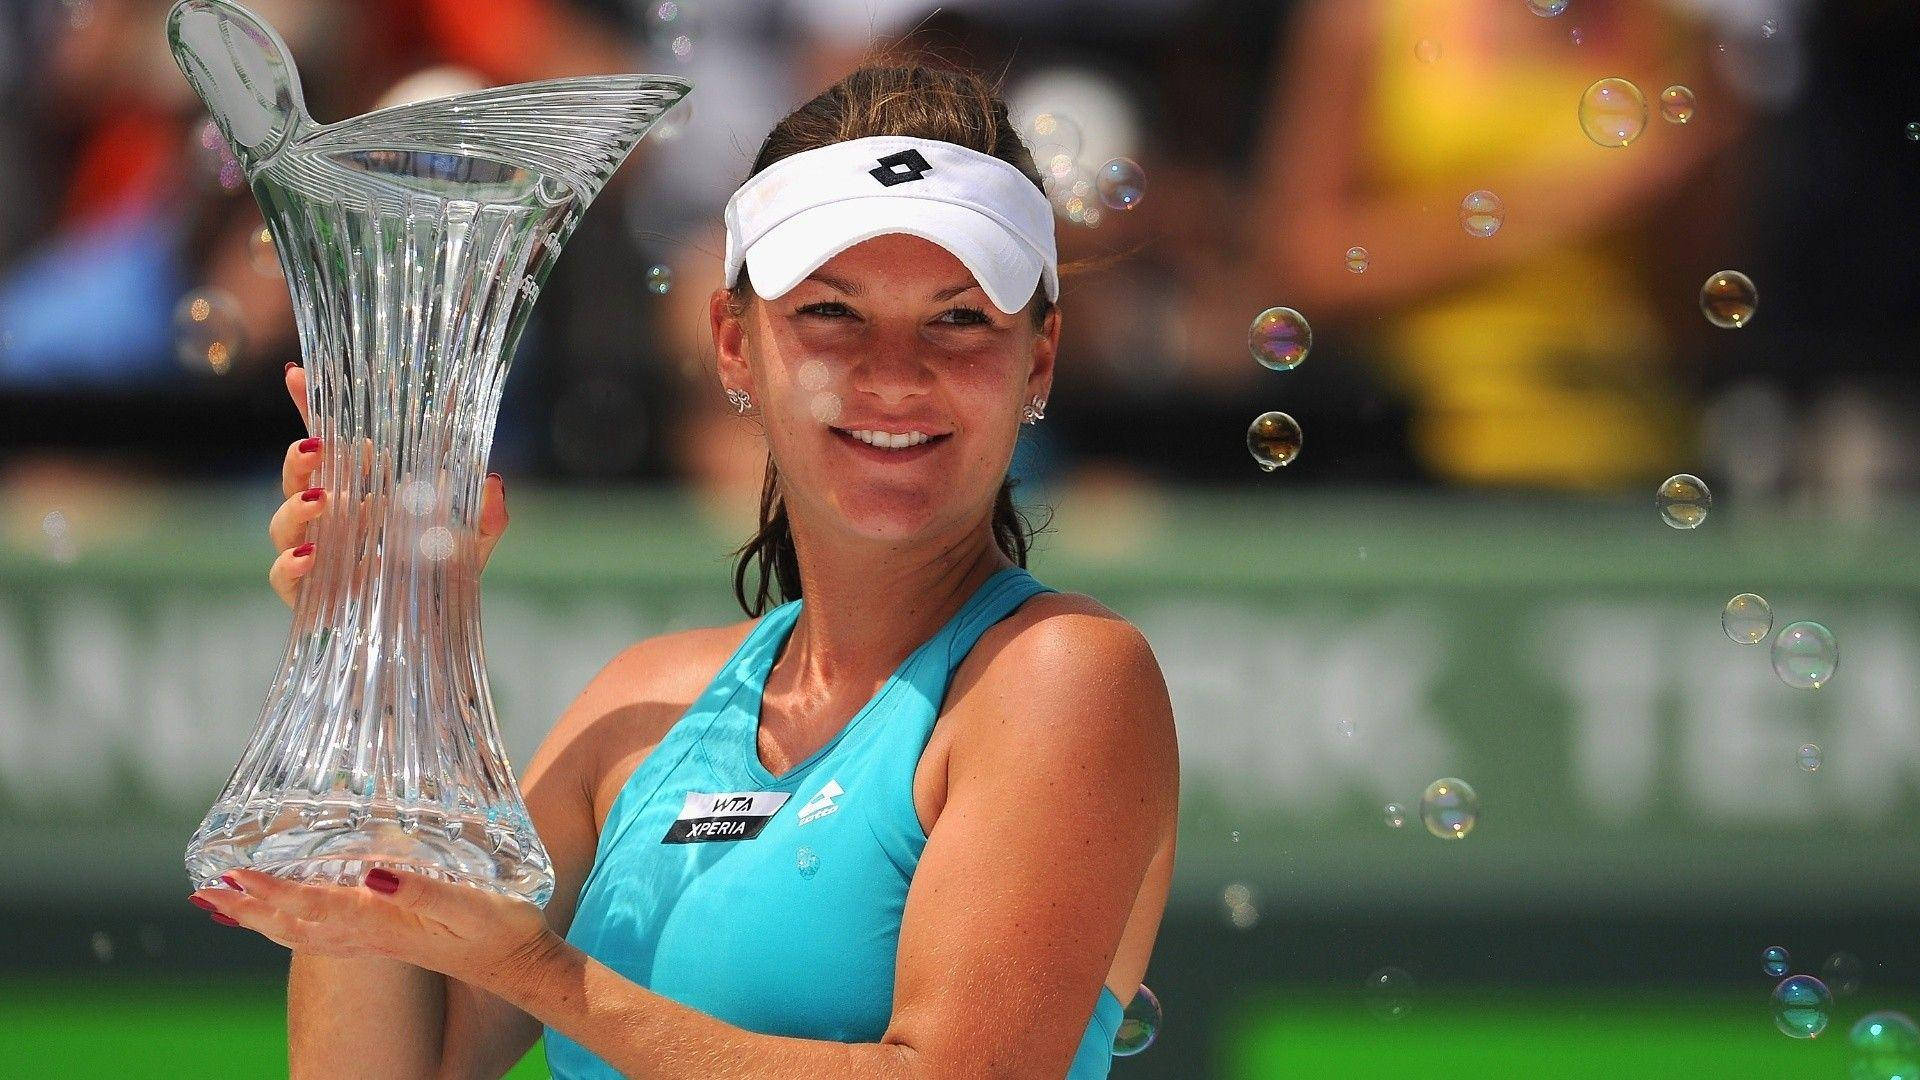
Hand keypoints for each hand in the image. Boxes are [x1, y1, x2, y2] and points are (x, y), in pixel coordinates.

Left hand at [191, 866, 559, 995]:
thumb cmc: (500, 929)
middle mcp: (370, 936)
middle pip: (293, 927)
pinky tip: (290, 916)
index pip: (312, 906)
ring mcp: (376, 942)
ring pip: (303, 934)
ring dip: (261, 919)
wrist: (520, 966)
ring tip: (227, 905)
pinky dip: (292, 925)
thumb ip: (419, 891)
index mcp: (382, 923)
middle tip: (204, 894)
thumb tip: (370, 875)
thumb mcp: (467, 904)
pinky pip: (323, 936)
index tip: (232, 876)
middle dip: (248, 910)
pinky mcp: (388, 941)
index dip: (270, 891)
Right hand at [268, 364, 510, 608]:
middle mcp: (334, 520)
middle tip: (319, 447)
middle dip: (298, 458)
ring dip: (295, 506)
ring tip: (322, 499)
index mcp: (364, 492)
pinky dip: (289, 565)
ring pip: (282, 524)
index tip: (299, 375)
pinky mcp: (310, 596)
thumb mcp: (474, 542)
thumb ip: (487, 514)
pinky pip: (284, 577)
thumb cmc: (444, 579)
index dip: (313, 408)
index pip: (333, 444)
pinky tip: (308, 556)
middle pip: (297, 478)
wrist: (434, 637)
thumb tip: (494, 481)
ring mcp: (317, 557)